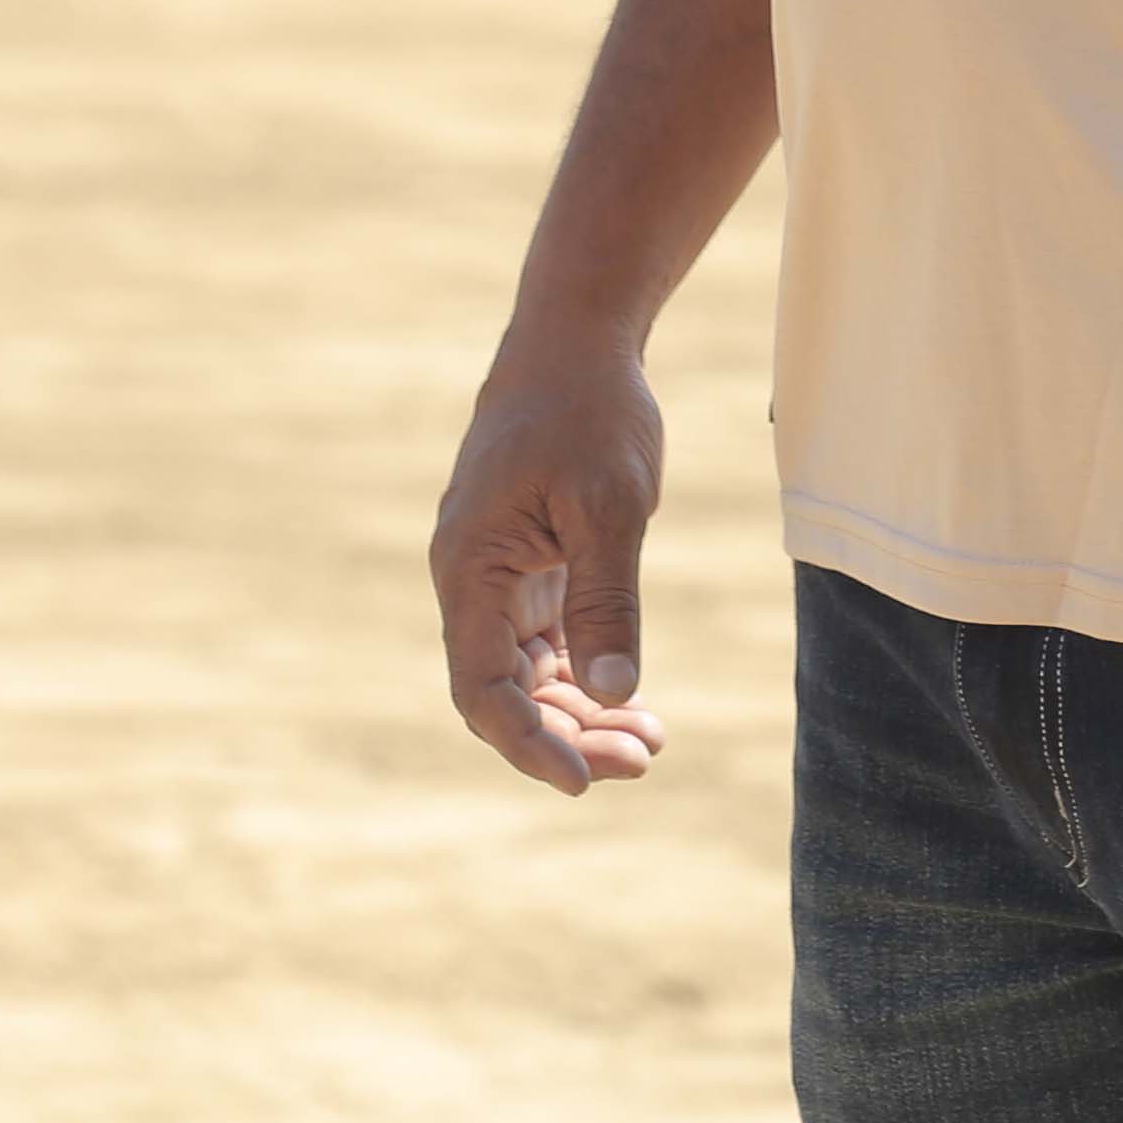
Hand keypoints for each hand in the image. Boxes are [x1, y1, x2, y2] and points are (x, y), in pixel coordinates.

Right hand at [429, 342, 675, 798]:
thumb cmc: (589, 412)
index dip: (527, 742)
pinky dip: (587, 677)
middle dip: (569, 737)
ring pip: (528, 677)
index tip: (583, 780)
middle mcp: (471, 582)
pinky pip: (548, 647)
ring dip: (583, 715)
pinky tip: (637, 704)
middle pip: (505, 694)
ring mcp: (498, 579)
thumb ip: (608, 600)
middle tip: (645, 760)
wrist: (577, 342)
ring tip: (652, 743)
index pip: (482, 687)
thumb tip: (615, 692)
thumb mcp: (610, 505)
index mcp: (469, 569)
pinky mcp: (529, 571)